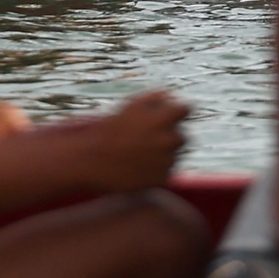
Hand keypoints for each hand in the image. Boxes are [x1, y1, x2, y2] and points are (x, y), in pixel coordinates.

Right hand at [75, 89, 189, 191]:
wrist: (92, 161)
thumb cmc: (109, 130)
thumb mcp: (130, 105)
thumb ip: (155, 97)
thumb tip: (172, 97)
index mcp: (163, 119)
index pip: (186, 109)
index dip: (176, 112)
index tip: (168, 117)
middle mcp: (169, 140)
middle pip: (182, 136)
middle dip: (169, 136)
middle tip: (147, 140)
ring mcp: (167, 161)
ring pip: (174, 155)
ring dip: (163, 154)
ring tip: (138, 154)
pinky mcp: (162, 179)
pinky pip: (166, 172)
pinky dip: (156, 171)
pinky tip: (138, 168)